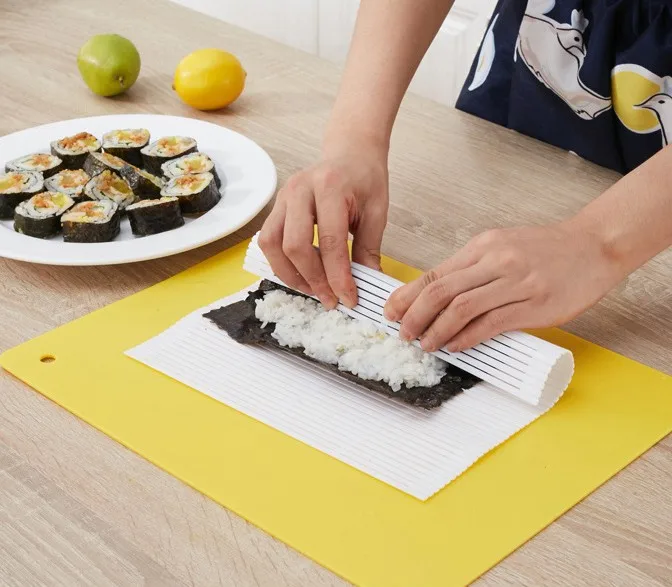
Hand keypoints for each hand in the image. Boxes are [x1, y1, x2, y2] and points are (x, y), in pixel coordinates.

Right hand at [259, 141, 388, 308]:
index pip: (331, 241)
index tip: (348, 298)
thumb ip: (368, 249)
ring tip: (313, 289)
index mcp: (330, 187)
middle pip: (295, 245)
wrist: (350, 153)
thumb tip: (366, 286)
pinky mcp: (276, 207)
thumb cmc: (365, 180)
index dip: (338, 276)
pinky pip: (268, 241)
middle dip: (313, 279)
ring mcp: (283, 197)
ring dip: (290, 274)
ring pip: (272, 245)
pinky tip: (302, 274)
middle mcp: (300, 189)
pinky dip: (282, 263)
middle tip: (330, 299)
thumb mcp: (376, 212)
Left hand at [384, 222, 624, 351]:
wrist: (594, 246)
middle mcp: (495, 261)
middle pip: (441, 291)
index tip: (390, 310)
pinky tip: (455, 346)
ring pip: (462, 309)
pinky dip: (467, 337)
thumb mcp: (502, 247)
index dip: (407, 295)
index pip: (435, 273)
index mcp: (483, 246)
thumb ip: (472, 269)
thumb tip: (437, 296)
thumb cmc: (547, 249)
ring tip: (425, 344)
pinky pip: (491, 324)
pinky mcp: (534, 305)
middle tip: (402, 333)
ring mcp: (515, 283)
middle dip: (414, 315)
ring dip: (437, 330)